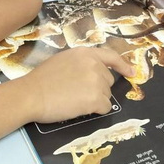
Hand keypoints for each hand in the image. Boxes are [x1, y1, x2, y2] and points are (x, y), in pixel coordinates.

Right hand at [18, 47, 133, 123]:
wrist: (32, 94)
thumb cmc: (41, 79)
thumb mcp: (63, 61)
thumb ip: (80, 63)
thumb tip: (92, 73)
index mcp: (85, 53)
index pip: (111, 56)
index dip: (123, 65)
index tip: (131, 73)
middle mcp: (94, 64)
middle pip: (108, 80)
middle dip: (98, 87)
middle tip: (77, 92)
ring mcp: (97, 81)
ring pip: (106, 95)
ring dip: (95, 99)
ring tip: (74, 99)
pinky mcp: (96, 98)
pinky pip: (105, 107)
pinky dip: (95, 110)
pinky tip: (79, 107)